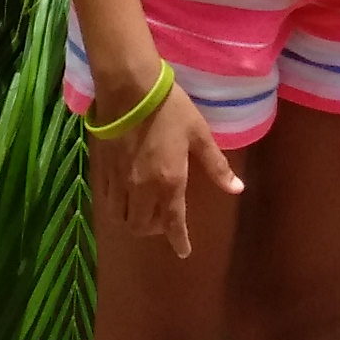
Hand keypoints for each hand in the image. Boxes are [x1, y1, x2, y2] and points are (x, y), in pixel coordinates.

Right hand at [94, 76, 244, 256]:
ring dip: (133, 221)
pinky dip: (117, 206)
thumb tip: (237, 189)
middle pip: (141, 227)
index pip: (173, 223)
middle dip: (154, 230)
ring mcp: (118, 181)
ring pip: (120, 219)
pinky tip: (124, 194)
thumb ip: (217, 165)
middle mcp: (141, 189)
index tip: (184, 251)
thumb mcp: (199, 134)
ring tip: (144, 209)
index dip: (179, 241)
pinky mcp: (102, 169)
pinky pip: (106, 201)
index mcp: (169, 182)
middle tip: (165, 218)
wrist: (129, 88)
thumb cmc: (170, 108)